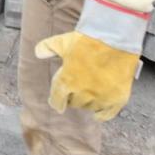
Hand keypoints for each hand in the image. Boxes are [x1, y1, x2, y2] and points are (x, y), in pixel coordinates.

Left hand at [33, 0, 146, 120]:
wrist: (115, 39)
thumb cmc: (87, 40)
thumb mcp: (63, 41)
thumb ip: (48, 47)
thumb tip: (38, 53)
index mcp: (67, 81)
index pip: (57, 99)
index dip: (56, 101)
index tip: (56, 102)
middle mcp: (83, 93)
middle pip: (74, 103)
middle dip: (73, 97)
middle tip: (75, 90)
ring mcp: (101, 97)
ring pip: (90, 107)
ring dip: (87, 102)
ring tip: (88, 94)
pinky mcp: (117, 99)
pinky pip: (107, 114)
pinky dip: (101, 114)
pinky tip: (98, 114)